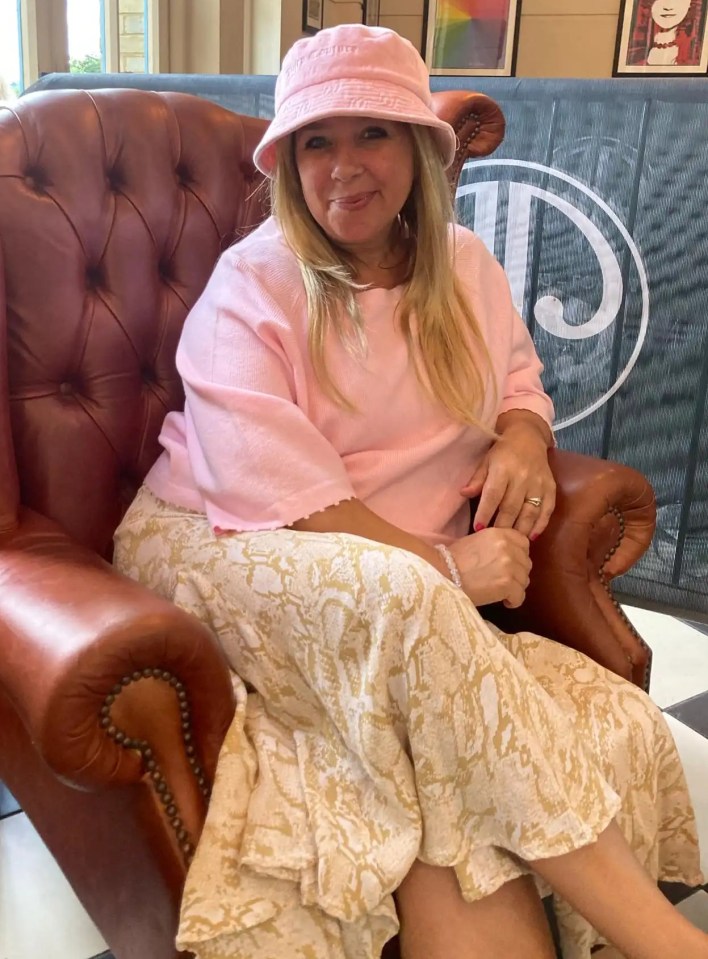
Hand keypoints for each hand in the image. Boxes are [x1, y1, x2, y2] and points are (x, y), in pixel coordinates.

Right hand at [449, 528, 530, 607]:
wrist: (441, 574)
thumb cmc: (453, 560)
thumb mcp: (478, 541)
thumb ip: (497, 545)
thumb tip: (511, 556)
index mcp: (500, 533)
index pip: (524, 543)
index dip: (518, 556)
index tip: (508, 565)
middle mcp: (507, 546)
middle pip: (526, 563)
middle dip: (517, 574)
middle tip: (503, 581)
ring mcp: (509, 565)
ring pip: (525, 581)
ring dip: (515, 588)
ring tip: (501, 592)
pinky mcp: (507, 584)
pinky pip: (520, 596)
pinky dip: (513, 601)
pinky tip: (503, 601)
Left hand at [460, 420, 555, 539]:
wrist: (528, 438)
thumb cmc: (503, 452)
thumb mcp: (486, 461)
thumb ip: (477, 479)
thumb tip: (463, 494)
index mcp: (503, 469)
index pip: (493, 495)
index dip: (485, 513)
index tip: (478, 529)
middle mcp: (522, 477)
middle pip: (511, 507)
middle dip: (502, 526)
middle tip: (493, 541)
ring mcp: (539, 483)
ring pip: (530, 512)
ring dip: (520, 530)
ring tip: (511, 543)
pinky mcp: (551, 488)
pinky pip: (547, 510)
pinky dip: (540, 525)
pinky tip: (531, 536)